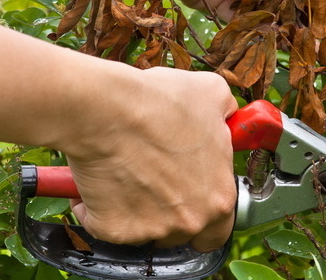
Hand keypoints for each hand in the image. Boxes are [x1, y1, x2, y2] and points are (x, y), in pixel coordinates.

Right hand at [64, 68, 238, 250]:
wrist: (108, 109)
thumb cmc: (159, 102)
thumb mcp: (213, 94)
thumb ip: (227, 113)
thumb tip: (226, 115)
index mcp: (220, 197)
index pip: (221, 227)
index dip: (206, 209)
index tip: (192, 193)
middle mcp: (191, 221)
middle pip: (183, 231)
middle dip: (170, 212)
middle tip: (155, 179)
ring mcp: (151, 230)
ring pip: (144, 230)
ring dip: (136, 208)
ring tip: (128, 169)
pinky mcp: (114, 230)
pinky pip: (105, 224)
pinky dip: (99, 206)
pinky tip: (101, 177)